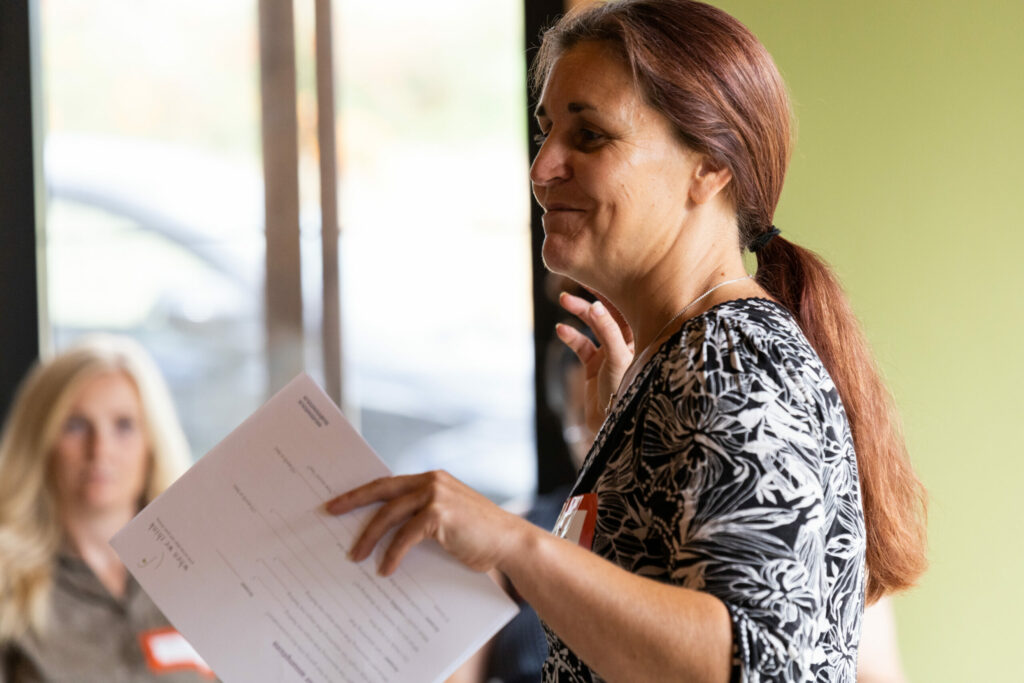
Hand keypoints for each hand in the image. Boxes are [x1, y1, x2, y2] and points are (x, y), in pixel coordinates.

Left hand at [325, 471, 524, 575]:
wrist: (509, 542)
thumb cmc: (478, 536)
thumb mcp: (445, 520)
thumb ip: (420, 518)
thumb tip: (385, 535)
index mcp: (431, 480)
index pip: (388, 483)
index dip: (362, 492)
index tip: (339, 502)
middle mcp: (431, 481)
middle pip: (381, 490)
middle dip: (352, 501)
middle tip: (329, 512)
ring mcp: (435, 495)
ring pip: (389, 514)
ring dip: (369, 537)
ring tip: (356, 556)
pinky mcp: (439, 514)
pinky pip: (405, 536)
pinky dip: (392, 554)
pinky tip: (386, 569)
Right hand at [556, 291, 634, 433]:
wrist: (614, 428)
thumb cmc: (627, 393)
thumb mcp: (618, 359)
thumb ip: (607, 330)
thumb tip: (595, 305)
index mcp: (643, 334)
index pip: (629, 303)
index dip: (613, 287)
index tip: (597, 271)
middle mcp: (628, 340)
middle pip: (609, 309)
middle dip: (593, 294)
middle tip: (577, 278)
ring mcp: (610, 352)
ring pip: (593, 324)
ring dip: (579, 312)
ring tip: (564, 300)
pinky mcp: (595, 365)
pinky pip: (581, 344)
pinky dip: (571, 336)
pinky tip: (561, 330)